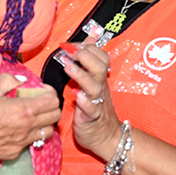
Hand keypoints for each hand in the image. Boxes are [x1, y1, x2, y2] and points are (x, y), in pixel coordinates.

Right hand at [0, 74, 60, 167]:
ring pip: (48, 131)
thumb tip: (20, 80)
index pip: (52, 101)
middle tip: (41, 102)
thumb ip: (8, 81)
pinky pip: (31, 142)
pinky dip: (30, 134)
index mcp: (24, 109)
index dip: (50, 92)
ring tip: (33, 117)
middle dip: (52, 106)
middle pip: (55, 116)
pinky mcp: (17, 151)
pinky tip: (19, 130)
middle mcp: (28, 126)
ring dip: (45, 122)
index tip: (42, 90)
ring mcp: (24, 141)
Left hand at [57, 42, 121, 159]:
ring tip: (68, 67)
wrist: (107, 137)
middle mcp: (100, 88)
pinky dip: (85, 102)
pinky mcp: (91, 117)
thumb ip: (90, 60)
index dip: (86, 47)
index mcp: (99, 78)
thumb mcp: (93, 82)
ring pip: (94, 86)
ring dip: (81, 75)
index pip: (100, 56)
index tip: (70, 45)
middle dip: (84, 56)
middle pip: (99, 67)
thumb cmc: (96, 108)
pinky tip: (78, 96)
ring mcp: (97, 102)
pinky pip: (91, 109)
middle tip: (68, 51)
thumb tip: (91, 36)